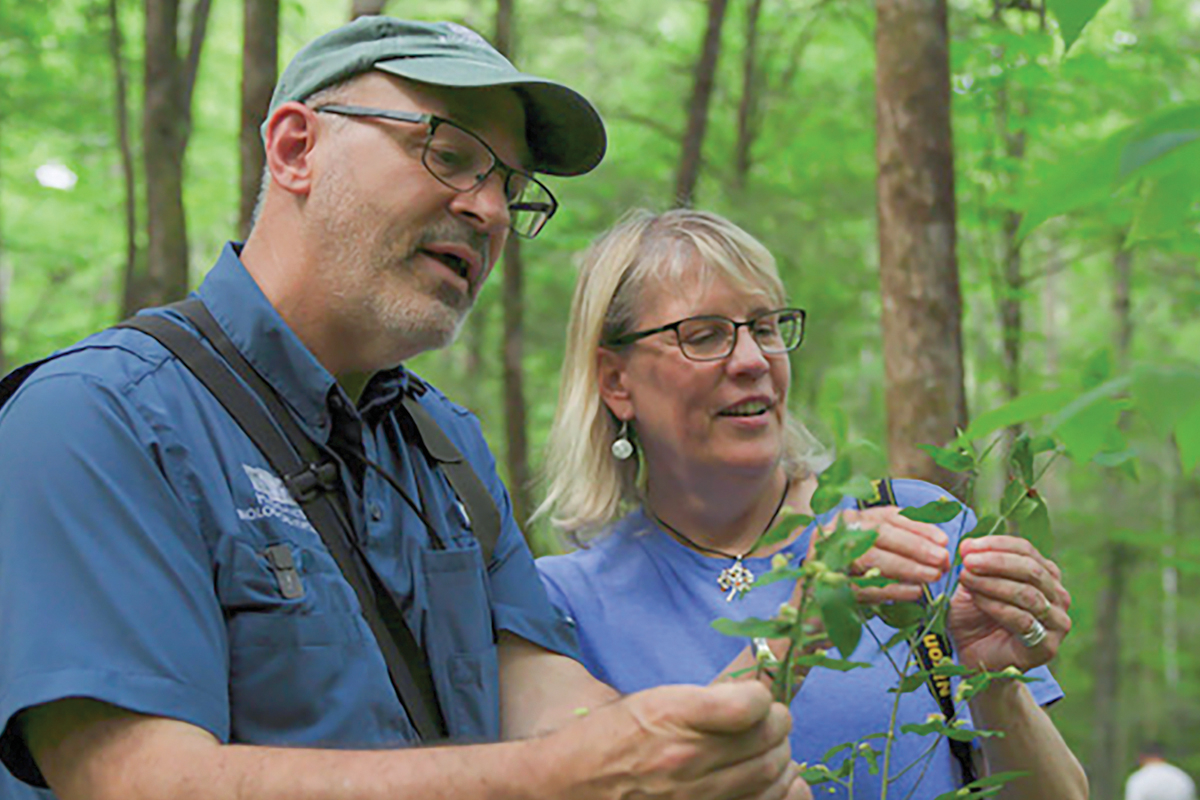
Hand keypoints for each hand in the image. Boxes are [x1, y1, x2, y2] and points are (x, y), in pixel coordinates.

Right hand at [552, 681, 808, 799]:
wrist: (569, 788)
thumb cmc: (608, 740)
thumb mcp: (651, 701)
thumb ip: (703, 701)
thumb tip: (756, 700)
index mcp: (672, 716)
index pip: (749, 704)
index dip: (761, 698)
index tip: (758, 699)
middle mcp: (686, 759)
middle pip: (768, 740)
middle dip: (779, 726)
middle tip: (774, 722)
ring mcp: (694, 798)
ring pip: (771, 776)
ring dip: (781, 758)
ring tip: (773, 751)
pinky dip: (781, 793)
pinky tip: (777, 783)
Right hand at [823, 507, 950, 603]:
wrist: (816, 603)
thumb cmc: (852, 574)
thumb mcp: (874, 551)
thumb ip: (900, 541)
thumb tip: (939, 543)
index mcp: (851, 519)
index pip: (888, 516)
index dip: (918, 526)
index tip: (944, 540)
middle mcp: (837, 532)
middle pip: (880, 534)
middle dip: (916, 546)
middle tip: (943, 559)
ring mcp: (829, 557)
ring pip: (872, 558)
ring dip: (907, 567)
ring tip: (933, 576)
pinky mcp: (829, 585)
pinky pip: (865, 586)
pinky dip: (893, 589)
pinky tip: (915, 592)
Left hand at [949, 535, 1071, 671]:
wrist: (975, 659)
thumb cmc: (975, 619)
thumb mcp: (973, 585)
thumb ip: (975, 566)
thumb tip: (969, 545)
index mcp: (1045, 576)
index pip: (1026, 550)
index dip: (996, 544)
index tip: (966, 546)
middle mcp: (1057, 597)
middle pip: (1031, 570)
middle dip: (995, 562)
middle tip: (967, 561)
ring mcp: (1057, 623)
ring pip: (1027, 594)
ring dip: (992, 583)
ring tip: (966, 578)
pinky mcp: (1048, 646)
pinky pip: (1023, 620)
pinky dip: (996, 606)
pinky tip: (976, 599)